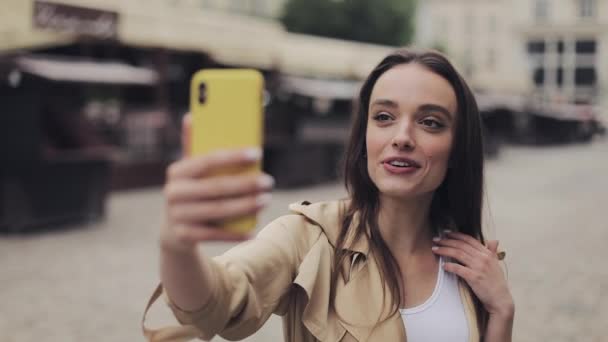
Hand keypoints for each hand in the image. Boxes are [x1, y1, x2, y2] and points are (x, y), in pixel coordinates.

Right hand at [160, 113, 273, 251]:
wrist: (173, 230)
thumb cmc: (191, 191)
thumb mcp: (190, 171)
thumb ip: (193, 147)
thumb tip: (191, 115)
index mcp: (177, 171)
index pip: (208, 160)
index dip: (233, 156)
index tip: (257, 153)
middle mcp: (174, 193)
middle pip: (216, 187)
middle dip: (246, 184)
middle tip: (268, 181)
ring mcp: (178, 216)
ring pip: (218, 210)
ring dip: (246, 206)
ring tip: (266, 200)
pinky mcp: (184, 236)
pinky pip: (214, 234)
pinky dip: (235, 233)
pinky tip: (254, 229)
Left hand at [432, 231, 513, 317]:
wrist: (500, 299)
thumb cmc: (497, 282)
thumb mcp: (496, 264)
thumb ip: (493, 252)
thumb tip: (494, 240)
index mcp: (487, 253)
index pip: (469, 239)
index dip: (456, 235)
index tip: (446, 233)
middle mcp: (483, 258)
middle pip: (461, 245)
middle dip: (446, 241)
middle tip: (436, 240)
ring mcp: (479, 267)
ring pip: (458, 254)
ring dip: (444, 250)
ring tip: (434, 249)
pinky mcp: (474, 277)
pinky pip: (458, 269)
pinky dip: (449, 266)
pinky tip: (443, 266)